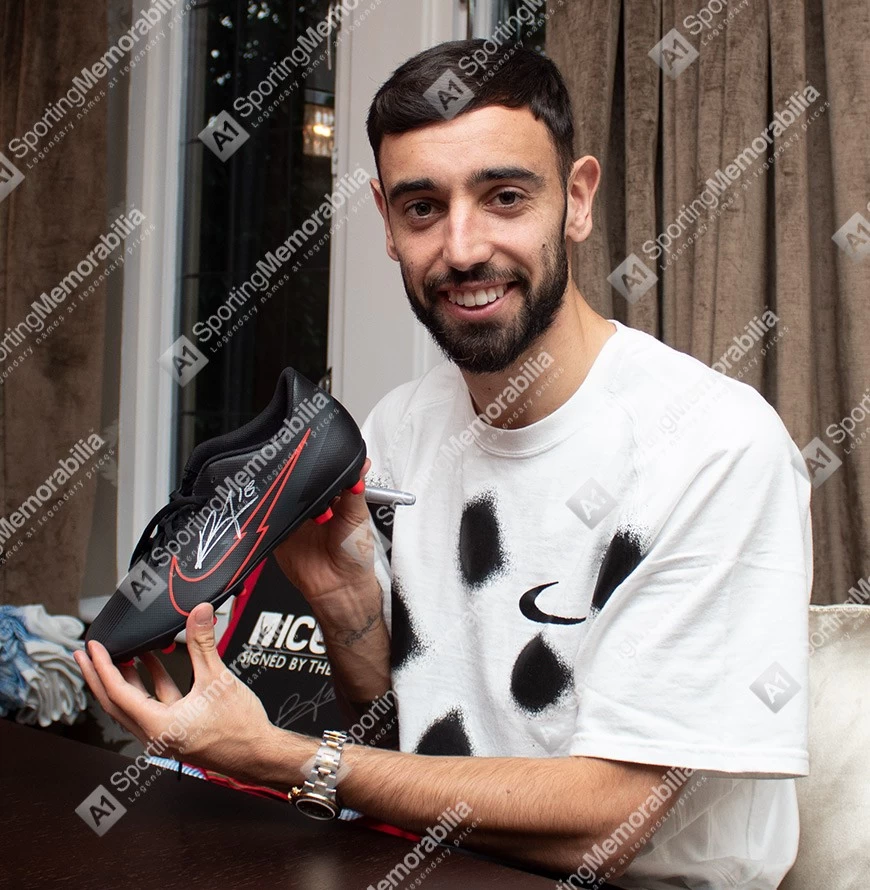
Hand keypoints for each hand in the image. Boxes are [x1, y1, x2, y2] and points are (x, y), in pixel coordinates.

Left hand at [74, 603, 280, 783]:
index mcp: (157, 725)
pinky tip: (151, 664)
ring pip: (132, 705)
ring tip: (117, 654)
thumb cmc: (239, 727)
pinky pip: (152, 705)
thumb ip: (203, 644)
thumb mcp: (218, 679)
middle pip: (114, 703)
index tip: (93, 647)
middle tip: (84, 654)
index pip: (118, 693)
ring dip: (123, 679)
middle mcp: (154, 734)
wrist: (259, 754)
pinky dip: (148, 684)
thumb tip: (198, 613)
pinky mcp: (176, 731)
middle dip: (98, 676)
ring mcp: (164, 735)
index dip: (103, 667)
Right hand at [274, 457, 381, 604]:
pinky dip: (269, 513)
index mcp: (331, 496)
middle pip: (296, 482)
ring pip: (280, 497)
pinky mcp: (277, 532)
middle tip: (300, 478)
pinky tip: (277, 510)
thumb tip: (363, 462)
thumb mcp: (358, 516)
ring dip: (282, 495)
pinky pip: (267, 518)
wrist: (340, 587)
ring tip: (293, 497)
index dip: (316, 463)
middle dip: (295, 478)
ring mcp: (293, 517)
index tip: (313, 454)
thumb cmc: (355, 553)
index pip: (319, 472)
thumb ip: (355, 489)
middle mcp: (310, 505)